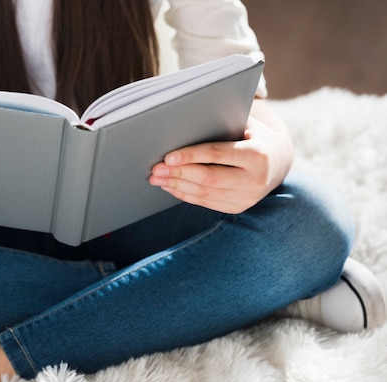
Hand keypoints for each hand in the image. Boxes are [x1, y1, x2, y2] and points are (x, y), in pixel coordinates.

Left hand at [149, 114, 292, 213]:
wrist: (279, 162)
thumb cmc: (253, 136)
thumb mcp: (246, 125)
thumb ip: (222, 124)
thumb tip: (183, 122)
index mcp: (258, 155)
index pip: (218, 155)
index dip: (191, 156)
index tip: (168, 156)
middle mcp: (255, 179)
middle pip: (209, 178)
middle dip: (179, 173)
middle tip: (155, 169)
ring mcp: (248, 197)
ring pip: (205, 194)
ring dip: (177, 186)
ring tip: (157, 178)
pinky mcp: (239, 206)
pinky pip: (207, 203)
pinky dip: (185, 195)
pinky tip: (169, 187)